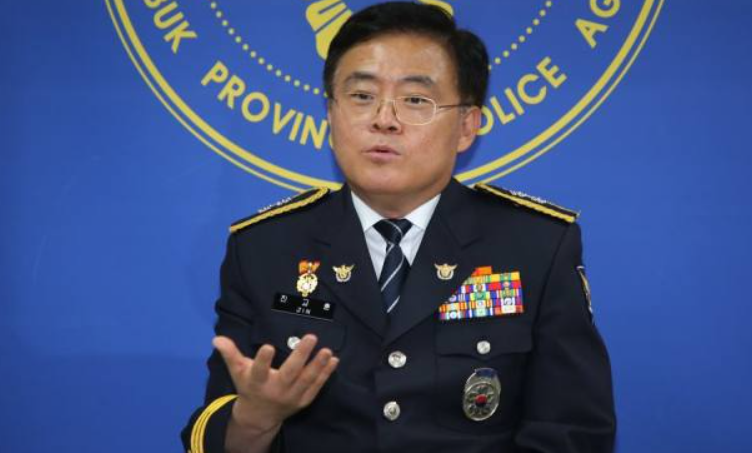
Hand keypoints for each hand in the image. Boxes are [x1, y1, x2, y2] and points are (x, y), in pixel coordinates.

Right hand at [213, 334, 338, 433]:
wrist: (260, 415)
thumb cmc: (249, 386)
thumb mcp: (237, 371)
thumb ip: (230, 354)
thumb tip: (216, 338)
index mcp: (257, 382)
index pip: (259, 371)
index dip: (263, 360)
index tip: (268, 346)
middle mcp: (275, 390)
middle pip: (289, 373)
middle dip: (301, 356)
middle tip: (311, 337)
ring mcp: (291, 397)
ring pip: (306, 381)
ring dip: (318, 365)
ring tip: (327, 350)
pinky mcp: (303, 400)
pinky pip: (316, 387)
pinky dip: (325, 374)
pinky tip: (333, 360)